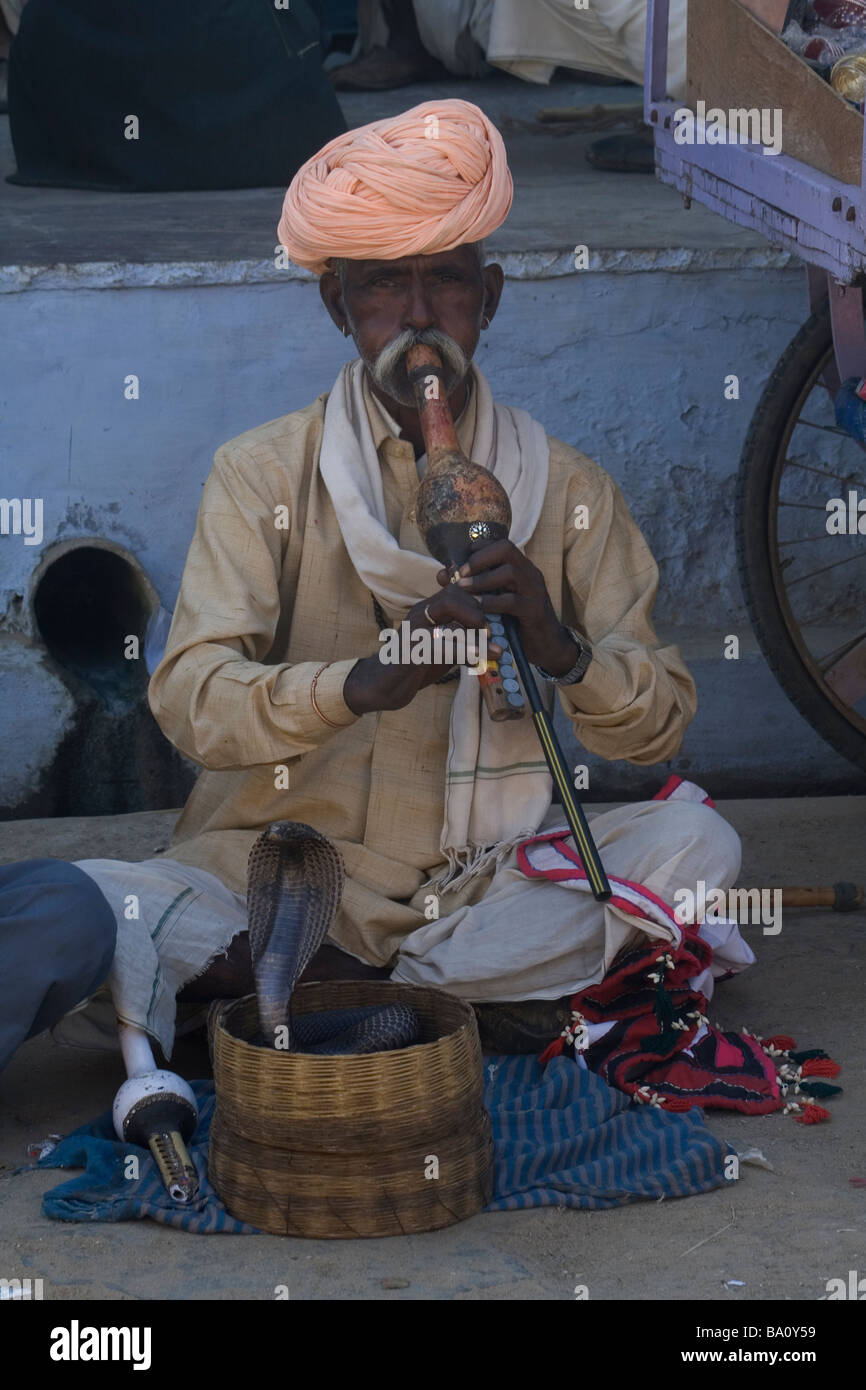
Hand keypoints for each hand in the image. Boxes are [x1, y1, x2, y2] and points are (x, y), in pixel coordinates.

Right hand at [343, 589, 502, 715]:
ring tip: (493, 645)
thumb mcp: (443, 648)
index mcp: (427, 612)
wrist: (382, 686)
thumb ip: (462, 639)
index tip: (493, 616)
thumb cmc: (413, 666)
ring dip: (474, 626)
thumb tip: (493, 641)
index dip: (476, 598)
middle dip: (476, 610)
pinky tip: (480, 659)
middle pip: (451, 595)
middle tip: (491, 632)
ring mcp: (413, 631)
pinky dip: (464, 651)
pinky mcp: (410, 652)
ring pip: (446, 611)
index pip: (454, 590)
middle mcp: (419, 616)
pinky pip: (440, 645)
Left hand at [439, 540, 577, 673]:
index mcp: (522, 568)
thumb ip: (474, 586)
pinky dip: (491, 602)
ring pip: (509, 573)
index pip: (500, 544)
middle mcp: (530, 574)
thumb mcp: (495, 600)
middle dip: (479, 558)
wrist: (547, 647)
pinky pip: (512, 601)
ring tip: (462, 588)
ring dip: (482, 579)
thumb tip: (443, 574)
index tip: (460, 563)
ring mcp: (534, 591)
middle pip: (506, 549)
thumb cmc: (517, 622)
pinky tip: (476, 607)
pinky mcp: (534, 611)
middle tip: (460, 573)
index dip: (478, 549)